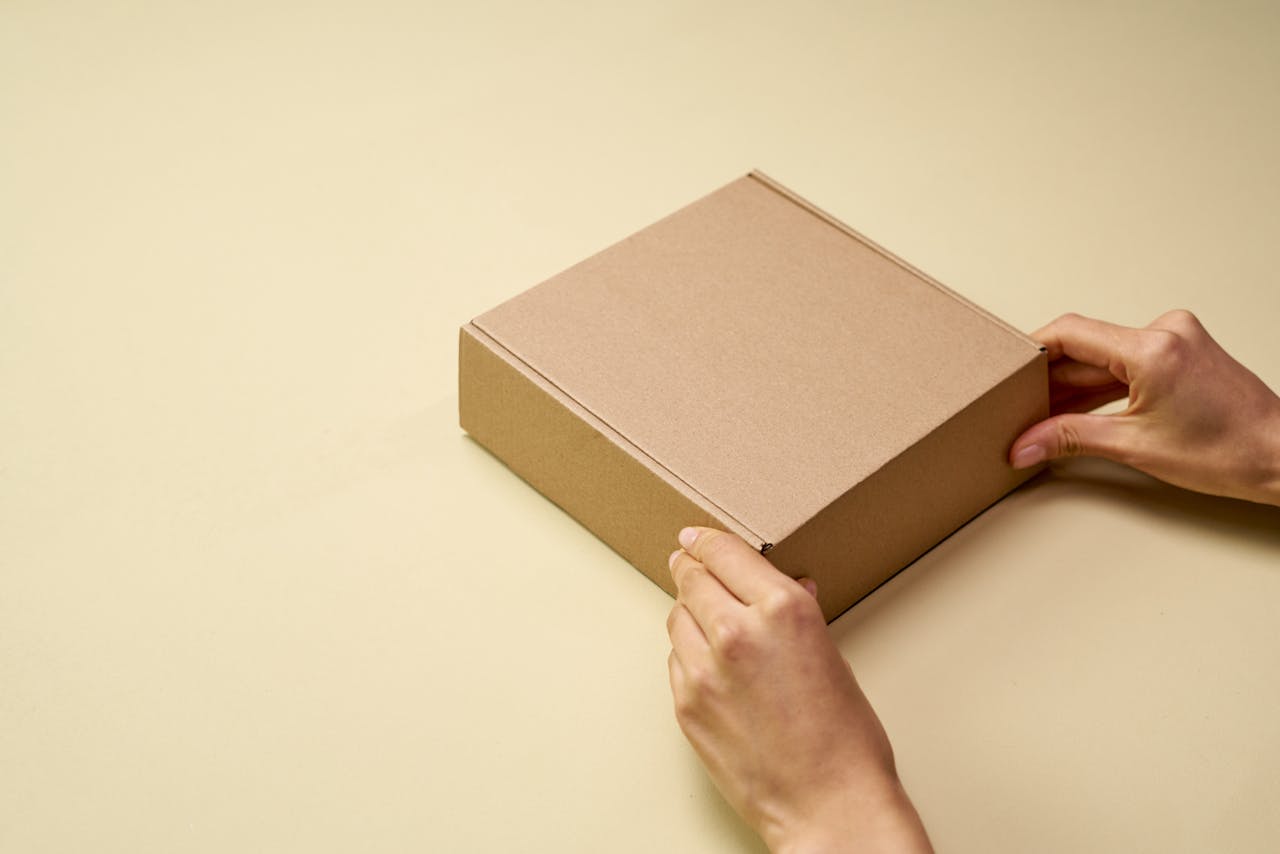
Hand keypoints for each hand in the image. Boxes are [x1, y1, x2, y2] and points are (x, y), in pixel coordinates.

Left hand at [665, 526, 931, 853]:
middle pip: (691, 578)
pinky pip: (676, 661)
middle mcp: (738, 632)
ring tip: (710, 620)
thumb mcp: (833, 657)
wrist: (827, 806)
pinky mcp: (686, 705)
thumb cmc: (845, 740)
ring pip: (677, 618)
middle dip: (690, 568)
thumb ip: (800, 616)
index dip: (705, 540)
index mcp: (783, 610)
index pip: (725, 552)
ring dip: (690, 612)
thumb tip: (790, 588)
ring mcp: (705, 671)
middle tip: (689, 563)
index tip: (695, 536)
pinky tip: (712, 664)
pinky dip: (689, 654)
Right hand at [1010, 310, 1279, 506]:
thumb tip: (1026, 444)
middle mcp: (1165, 332)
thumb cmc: (1228, 451)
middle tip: (1019, 407)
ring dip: (1074, 386)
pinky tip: (1078, 410)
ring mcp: (1176, 339)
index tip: (1006, 370)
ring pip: (1104, 357)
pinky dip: (1102, 386)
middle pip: (1085, 347)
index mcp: (1153, 347)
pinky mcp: (1182, 352)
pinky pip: (1126, 362)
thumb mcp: (1135, 447)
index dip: (1031, 351)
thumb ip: (1070, 438)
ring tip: (1045, 416)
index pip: (1070, 333)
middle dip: (1050, 379)